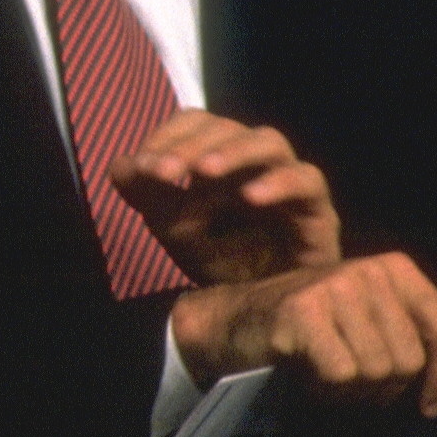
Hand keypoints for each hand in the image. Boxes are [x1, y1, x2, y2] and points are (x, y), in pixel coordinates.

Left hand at [112, 111, 340, 284]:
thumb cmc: (220, 263)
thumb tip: (119, 166)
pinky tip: (249, 198)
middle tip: (163, 171)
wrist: (262, 313)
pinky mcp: (317, 211)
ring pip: (270, 142)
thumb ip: (146, 196)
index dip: (169, 136)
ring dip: (233, 152)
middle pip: (229, 129)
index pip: (197, 124)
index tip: (142, 166)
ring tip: (202, 173)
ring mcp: (287, 182)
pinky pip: (307, 181)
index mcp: (219, 159)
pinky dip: (278, 183)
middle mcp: (254, 163)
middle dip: (192, 146)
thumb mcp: (172, 229)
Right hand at [172, 250, 436, 414]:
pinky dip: (326, 389)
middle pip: (410, 360)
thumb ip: (434, 352)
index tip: (428, 404)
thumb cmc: (310, 332)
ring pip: (378, 371)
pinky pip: (343, 375)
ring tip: (326, 376)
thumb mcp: (377, 335)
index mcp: (396, 269)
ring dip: (351, 391)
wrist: (233, 324)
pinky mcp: (303, 312)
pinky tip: (306, 375)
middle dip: (383, 389)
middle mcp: (368, 269)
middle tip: (350, 382)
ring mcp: (335, 287)